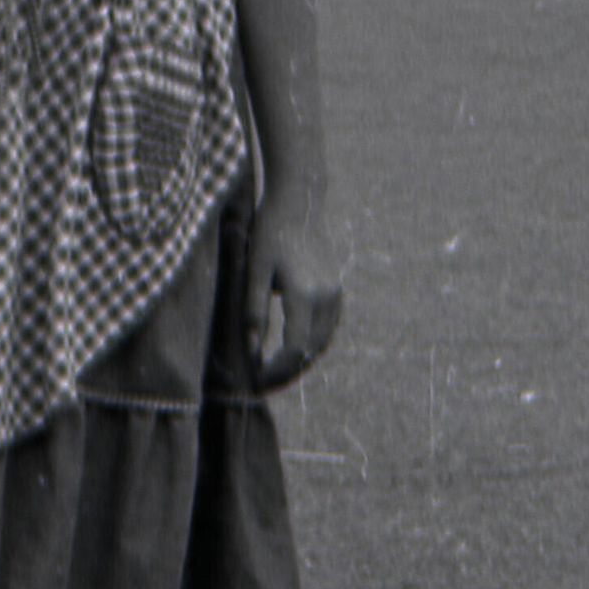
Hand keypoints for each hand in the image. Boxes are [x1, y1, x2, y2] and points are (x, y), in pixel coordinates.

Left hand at [239, 195, 341, 390]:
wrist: (299, 203)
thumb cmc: (270, 232)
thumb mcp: (255, 270)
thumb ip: (255, 311)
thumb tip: (253, 350)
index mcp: (305, 294)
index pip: (295, 348)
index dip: (277, 369)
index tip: (257, 379)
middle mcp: (326, 297)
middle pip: (312, 351)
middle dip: (289, 372)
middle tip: (264, 384)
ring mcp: (335, 293)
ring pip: (323, 342)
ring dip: (301, 361)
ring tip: (276, 372)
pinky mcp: (336, 289)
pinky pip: (327, 329)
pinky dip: (311, 345)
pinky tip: (293, 350)